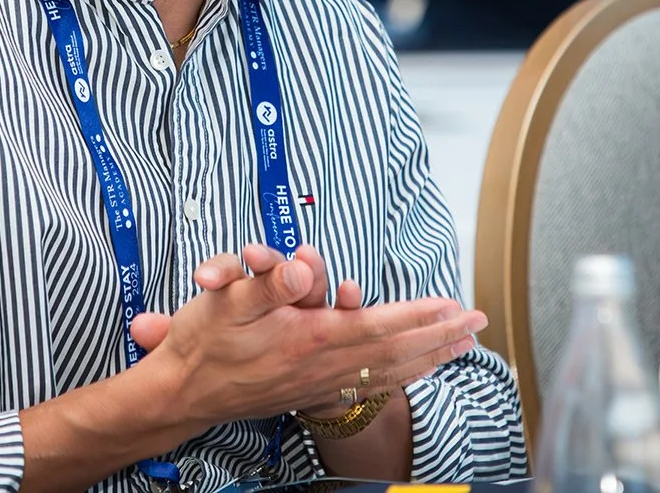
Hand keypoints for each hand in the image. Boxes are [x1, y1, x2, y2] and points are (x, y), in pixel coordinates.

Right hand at [132, 251, 481, 427]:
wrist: (182, 393)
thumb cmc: (203, 343)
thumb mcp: (228, 301)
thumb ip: (269, 283)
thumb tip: (302, 266)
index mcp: (309, 339)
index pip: (378, 325)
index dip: (419, 316)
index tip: (453, 306)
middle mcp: (322, 367)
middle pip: (395, 352)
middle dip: (439, 336)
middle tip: (477, 322)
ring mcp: (319, 385)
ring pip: (388, 372)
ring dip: (429, 357)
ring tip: (460, 345)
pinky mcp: (312, 393)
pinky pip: (370, 388)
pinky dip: (401, 377)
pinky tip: (414, 371)